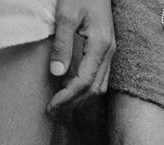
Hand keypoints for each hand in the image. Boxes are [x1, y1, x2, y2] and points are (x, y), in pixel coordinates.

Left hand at [47, 0, 114, 114]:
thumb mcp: (66, 16)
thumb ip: (62, 44)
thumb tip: (57, 73)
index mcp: (100, 45)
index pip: (84, 81)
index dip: (68, 96)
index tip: (52, 106)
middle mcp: (109, 53)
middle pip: (94, 88)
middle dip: (73, 102)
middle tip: (53, 110)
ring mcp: (110, 52)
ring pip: (99, 85)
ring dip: (81, 97)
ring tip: (61, 103)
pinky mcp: (107, 50)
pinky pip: (101, 77)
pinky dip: (87, 87)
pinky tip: (73, 88)